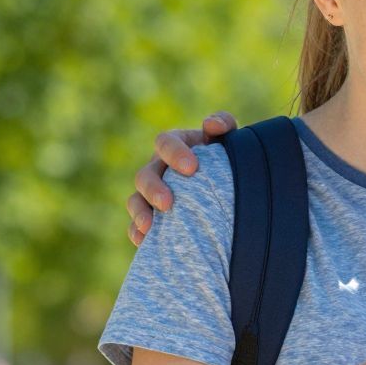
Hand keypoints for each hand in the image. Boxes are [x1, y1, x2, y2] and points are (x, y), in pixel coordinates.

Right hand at [127, 112, 237, 245]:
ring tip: (150, 226)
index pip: (165, 142)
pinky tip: (144, 241)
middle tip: (168, 203)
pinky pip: (137, 225)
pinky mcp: (152, 216)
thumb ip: (224, 123)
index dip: (174, 153)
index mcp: (176, 145)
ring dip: (140, 212)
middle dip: (154, 189)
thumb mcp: (229, 139)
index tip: (192, 168)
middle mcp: (159, 168)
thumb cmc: (227, 158)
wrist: (229, 186)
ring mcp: (152, 193)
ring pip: (136, 200)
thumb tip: (210, 124)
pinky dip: (137, 232)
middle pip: (145, 174)